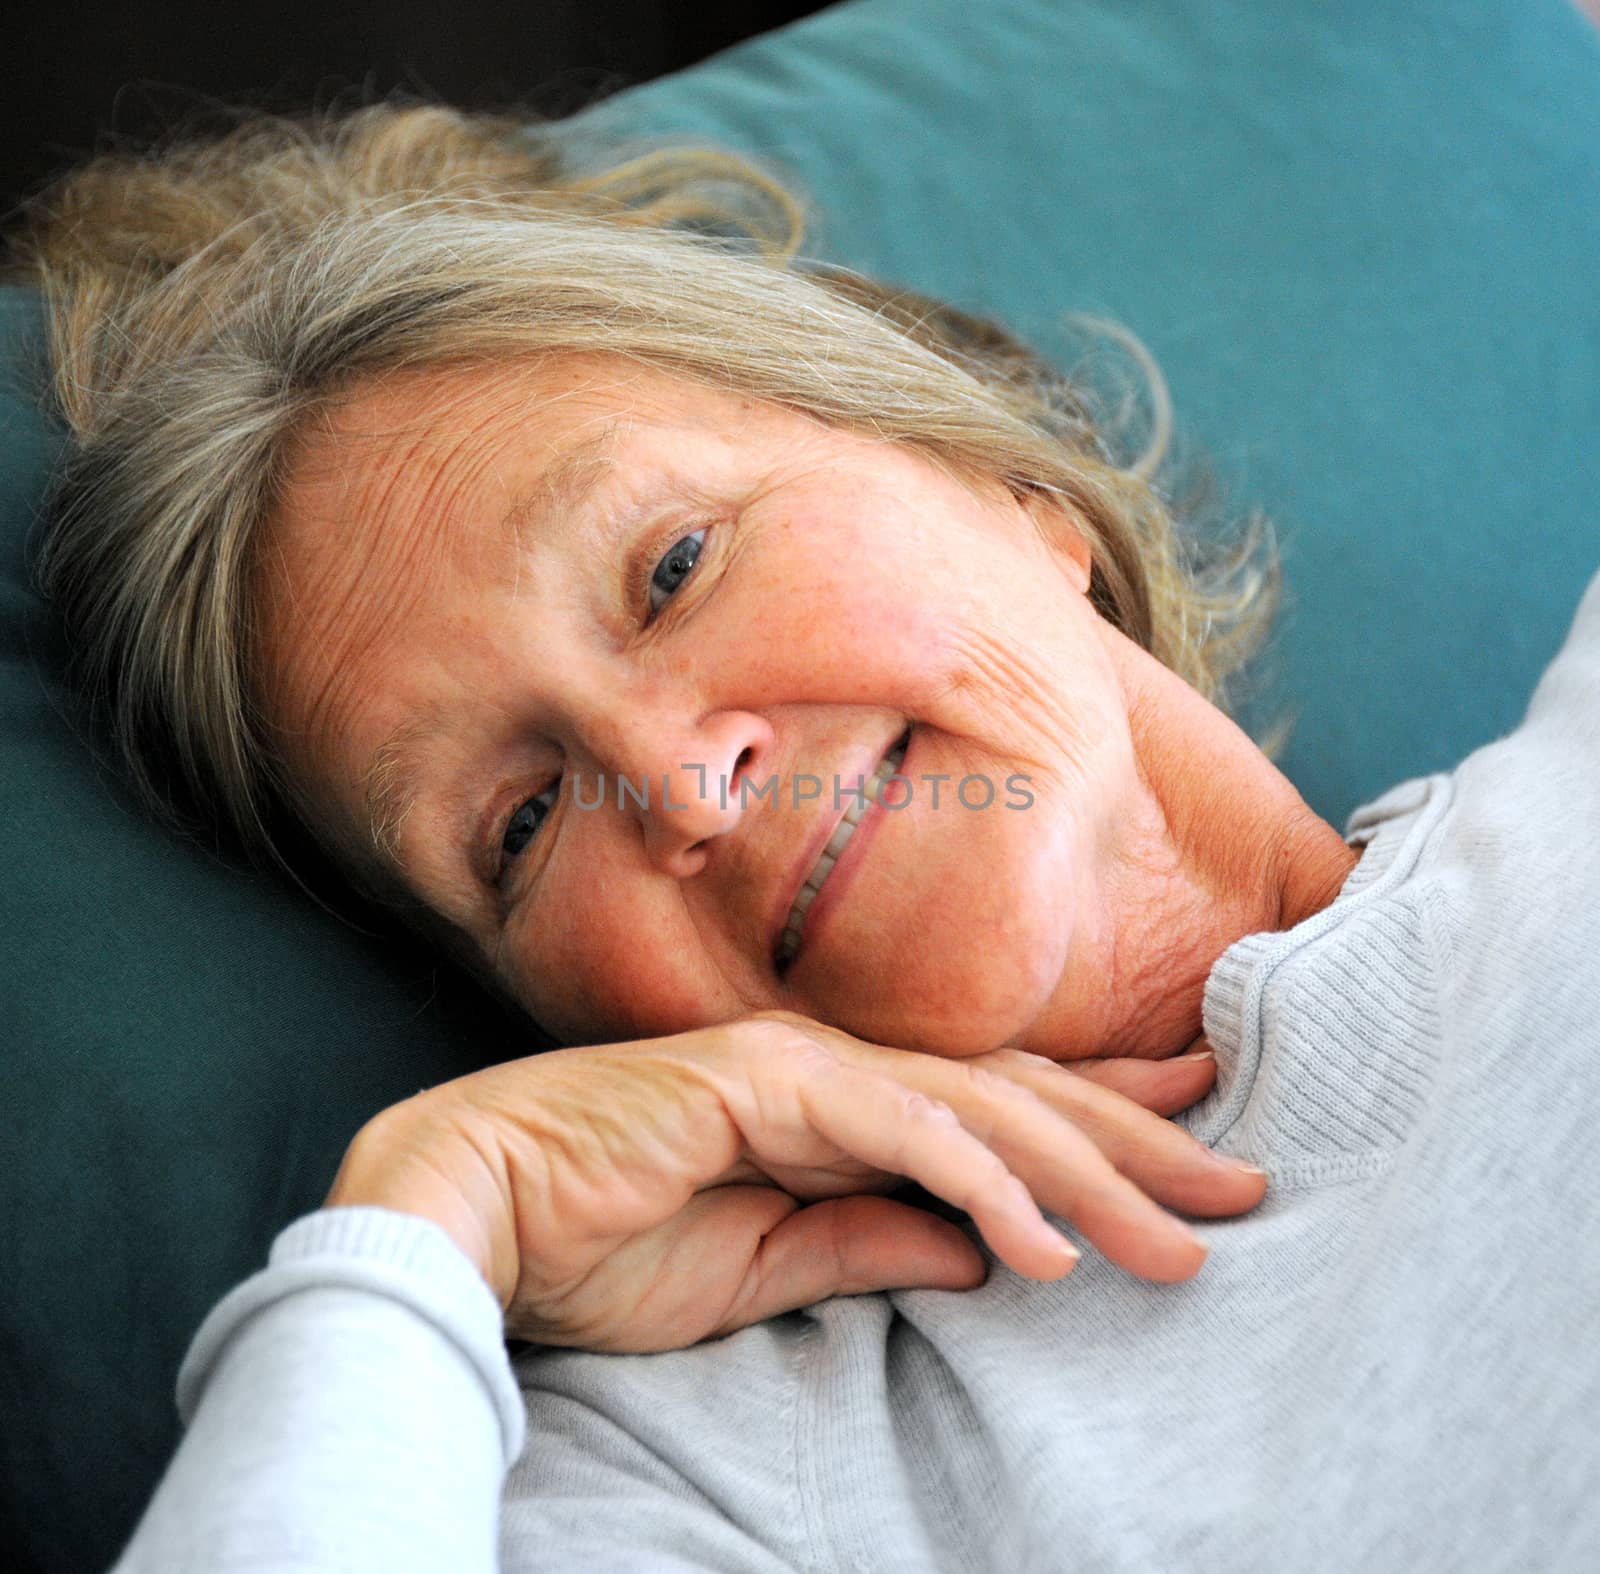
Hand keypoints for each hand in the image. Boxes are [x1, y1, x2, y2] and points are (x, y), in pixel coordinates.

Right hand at [324, 1011, 1263, 1351]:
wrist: (477, 1212)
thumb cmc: (608, 1240)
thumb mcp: (771, 1269)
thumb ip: (876, 1245)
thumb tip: (987, 1253)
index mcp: (844, 1105)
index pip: (1000, 1105)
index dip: (1105, 1119)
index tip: (1196, 1143)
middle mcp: (839, 1066)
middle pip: (1020, 1096)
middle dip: (1138, 1141)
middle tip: (1244, 1184)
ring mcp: (805, 1066)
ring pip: (983, 1109)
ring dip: (1088, 1177)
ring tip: (1183, 1237)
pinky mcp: (764, 1085)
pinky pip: (898, 1135)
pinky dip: (980, 1187)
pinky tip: (1047, 1247)